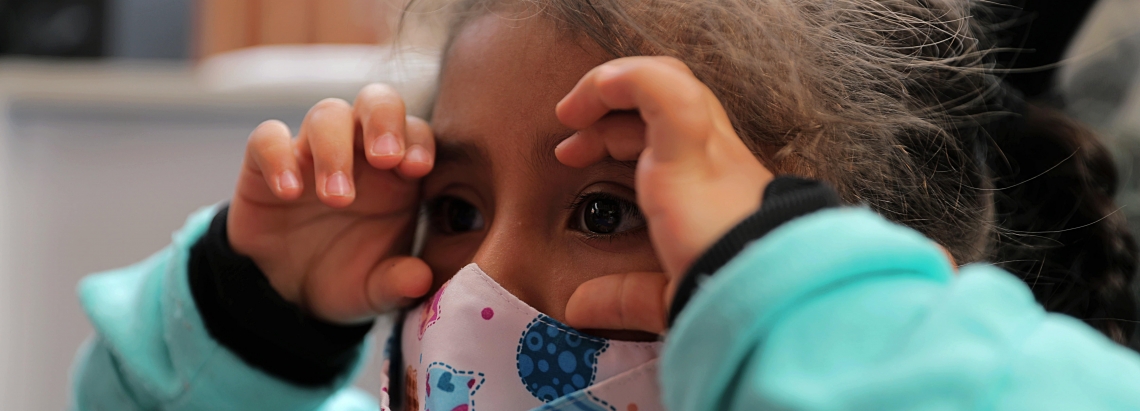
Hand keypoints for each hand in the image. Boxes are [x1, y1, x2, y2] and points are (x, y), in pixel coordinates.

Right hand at [227, 84, 433, 323]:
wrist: (287, 293)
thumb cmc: (346, 276)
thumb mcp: (375, 290)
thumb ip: (398, 283)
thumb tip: (419, 281)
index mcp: (398, 173)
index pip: (417, 133)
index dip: (419, 141)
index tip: (418, 168)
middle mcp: (358, 151)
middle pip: (376, 101)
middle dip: (383, 120)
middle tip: (385, 158)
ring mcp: (312, 152)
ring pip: (327, 114)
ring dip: (334, 148)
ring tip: (337, 197)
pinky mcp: (265, 163)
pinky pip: (268, 138)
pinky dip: (278, 156)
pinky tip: (289, 193)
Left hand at [559, 57, 773, 333]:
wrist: (762, 298)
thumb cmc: (725, 300)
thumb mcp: (664, 295)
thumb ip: (622, 296)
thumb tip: (576, 307)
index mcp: (713, 188)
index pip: (667, 133)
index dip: (615, 135)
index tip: (571, 158)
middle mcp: (717, 158)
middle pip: (665, 102)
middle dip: (609, 112)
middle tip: (567, 144)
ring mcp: (708, 146)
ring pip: (666, 80)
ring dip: (609, 87)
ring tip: (570, 113)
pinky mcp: (691, 144)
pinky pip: (658, 86)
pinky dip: (620, 80)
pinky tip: (589, 96)